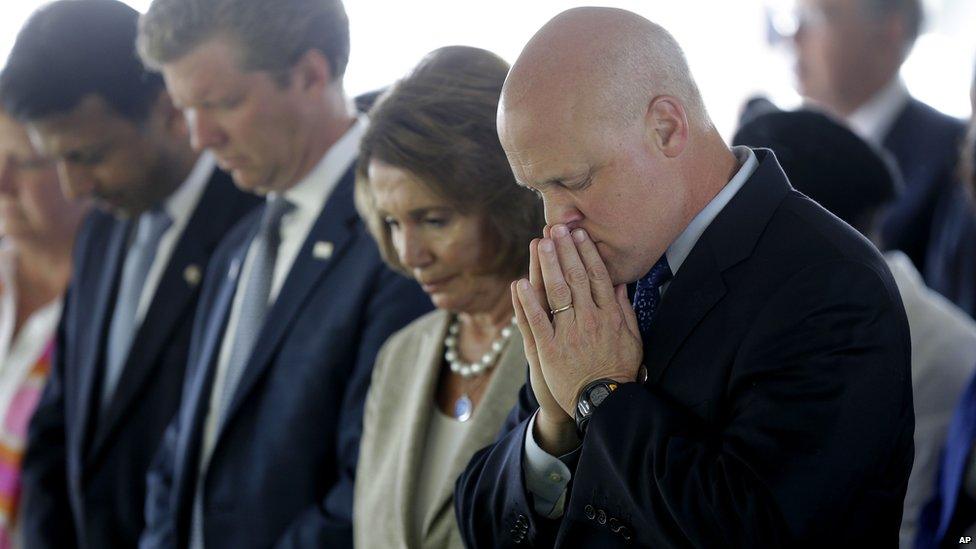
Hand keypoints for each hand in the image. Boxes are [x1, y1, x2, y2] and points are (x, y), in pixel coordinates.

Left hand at [514, 224, 642, 417]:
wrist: (605, 402)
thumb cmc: (619, 370)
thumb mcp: (632, 338)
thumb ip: (624, 310)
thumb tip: (618, 283)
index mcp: (609, 316)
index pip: (597, 276)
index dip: (586, 253)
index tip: (578, 235)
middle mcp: (589, 320)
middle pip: (576, 278)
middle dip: (565, 251)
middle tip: (555, 228)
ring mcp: (568, 334)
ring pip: (557, 294)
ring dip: (548, 266)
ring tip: (540, 243)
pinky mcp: (549, 350)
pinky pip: (537, 322)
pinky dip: (527, 301)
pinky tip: (519, 282)